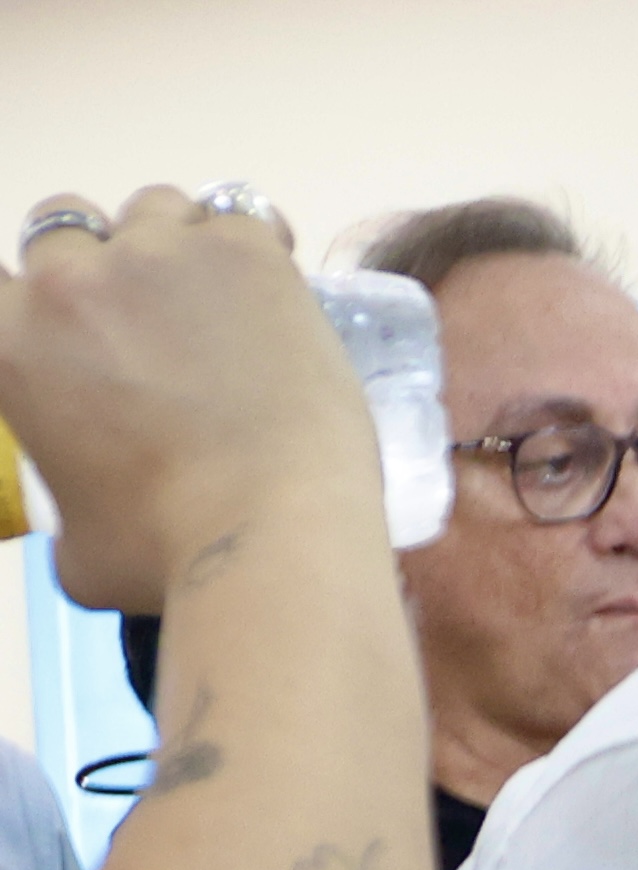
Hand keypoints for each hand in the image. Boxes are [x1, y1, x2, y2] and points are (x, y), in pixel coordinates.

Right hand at [0, 185, 375, 614]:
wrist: (273, 534)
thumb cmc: (170, 556)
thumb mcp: (77, 550)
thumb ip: (62, 514)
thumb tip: (78, 533)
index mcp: (8, 342)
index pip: (0, 286)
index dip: (35, 300)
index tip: (75, 326)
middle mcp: (68, 281)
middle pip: (63, 229)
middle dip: (97, 266)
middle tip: (151, 321)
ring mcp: (156, 255)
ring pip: (150, 209)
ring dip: (172, 243)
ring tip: (217, 303)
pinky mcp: (243, 252)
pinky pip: (239, 212)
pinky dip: (251, 242)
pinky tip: (272, 283)